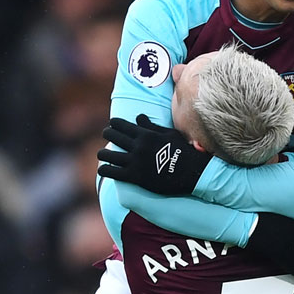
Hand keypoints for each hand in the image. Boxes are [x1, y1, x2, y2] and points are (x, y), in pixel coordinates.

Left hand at [98, 115, 212, 194]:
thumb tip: (138, 117)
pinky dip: (104, 170)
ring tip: (102, 154)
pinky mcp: (134, 176)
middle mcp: (137, 146)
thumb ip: (151, 126)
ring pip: (108, 154)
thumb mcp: (169, 134)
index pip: (121, 124)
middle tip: (107, 136)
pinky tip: (103, 169)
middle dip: (107, 134)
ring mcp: (135, 161)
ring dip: (102, 154)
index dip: (114, 124)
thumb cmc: (182, 150)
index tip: (112, 125)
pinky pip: (112, 172)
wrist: (191, 172)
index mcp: (145, 134)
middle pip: (112, 136)